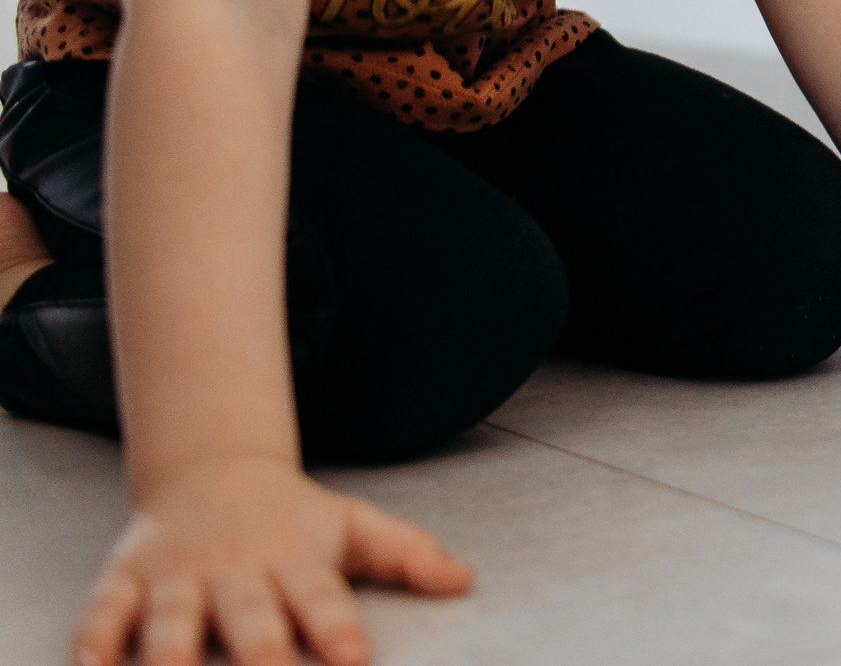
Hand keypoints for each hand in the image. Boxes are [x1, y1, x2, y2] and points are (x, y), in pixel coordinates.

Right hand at [76, 455, 470, 665]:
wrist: (214, 473)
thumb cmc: (293, 519)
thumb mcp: (354, 526)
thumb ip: (407, 553)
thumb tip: (465, 579)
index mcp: (295, 561)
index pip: (322, 598)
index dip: (339, 630)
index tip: (356, 661)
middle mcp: (236, 569)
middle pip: (249, 615)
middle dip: (260, 651)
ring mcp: (178, 574)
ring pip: (171, 617)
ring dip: (169, 653)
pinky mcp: (127, 578)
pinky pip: (105, 609)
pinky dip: (96, 637)